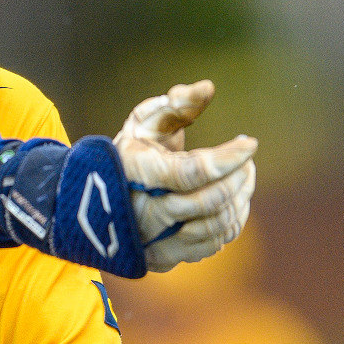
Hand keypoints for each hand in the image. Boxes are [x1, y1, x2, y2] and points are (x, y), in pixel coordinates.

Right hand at [114, 80, 256, 270]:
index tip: (250, 143)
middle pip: (208, 201)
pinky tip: (234, 200)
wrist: (93, 204)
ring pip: (214, 225)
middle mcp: (145, 211)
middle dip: (238, 177)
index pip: (192, 172)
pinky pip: (213, 243)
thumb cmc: (128, 155)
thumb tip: (207, 87)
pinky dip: (231, 221)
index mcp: (139, 173)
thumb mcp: (143, 124)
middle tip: (247, 159)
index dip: (227, 158)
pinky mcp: (165, 256)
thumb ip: (174, 105)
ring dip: (239, 199)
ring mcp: (155, 238)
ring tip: (244, 175)